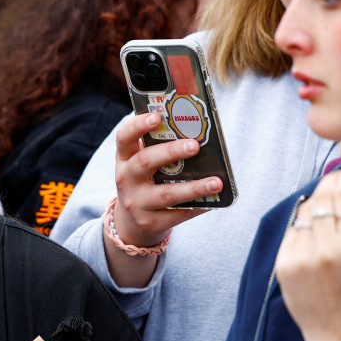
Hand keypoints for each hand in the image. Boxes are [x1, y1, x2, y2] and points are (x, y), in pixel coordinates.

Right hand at [110, 112, 220, 248]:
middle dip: (170, 152)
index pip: (124, 137)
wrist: (131, 224)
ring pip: (166, 194)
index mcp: (125, 159)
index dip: (138, 126)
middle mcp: (126, 180)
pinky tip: (213, 201)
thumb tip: (197, 135)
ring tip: (216, 182)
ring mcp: (136, 203)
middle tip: (194, 146)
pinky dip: (197, 207)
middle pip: (145, 162)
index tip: (156, 117)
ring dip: (194, 187)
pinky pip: (177, 214)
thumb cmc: (145, 184)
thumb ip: (158, 150)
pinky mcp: (150, 222)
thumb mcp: (141, 166)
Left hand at [275, 164, 340, 340]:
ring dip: (316, 202)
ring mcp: (301, 257)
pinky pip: (292, 232)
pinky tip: (312, 226)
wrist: (339, 332)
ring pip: (305, 212)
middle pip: (323, 198)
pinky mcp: (283, 265)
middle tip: (339, 178)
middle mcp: (326, 249)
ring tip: (327, 201)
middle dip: (332, 183)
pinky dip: (302, 225)